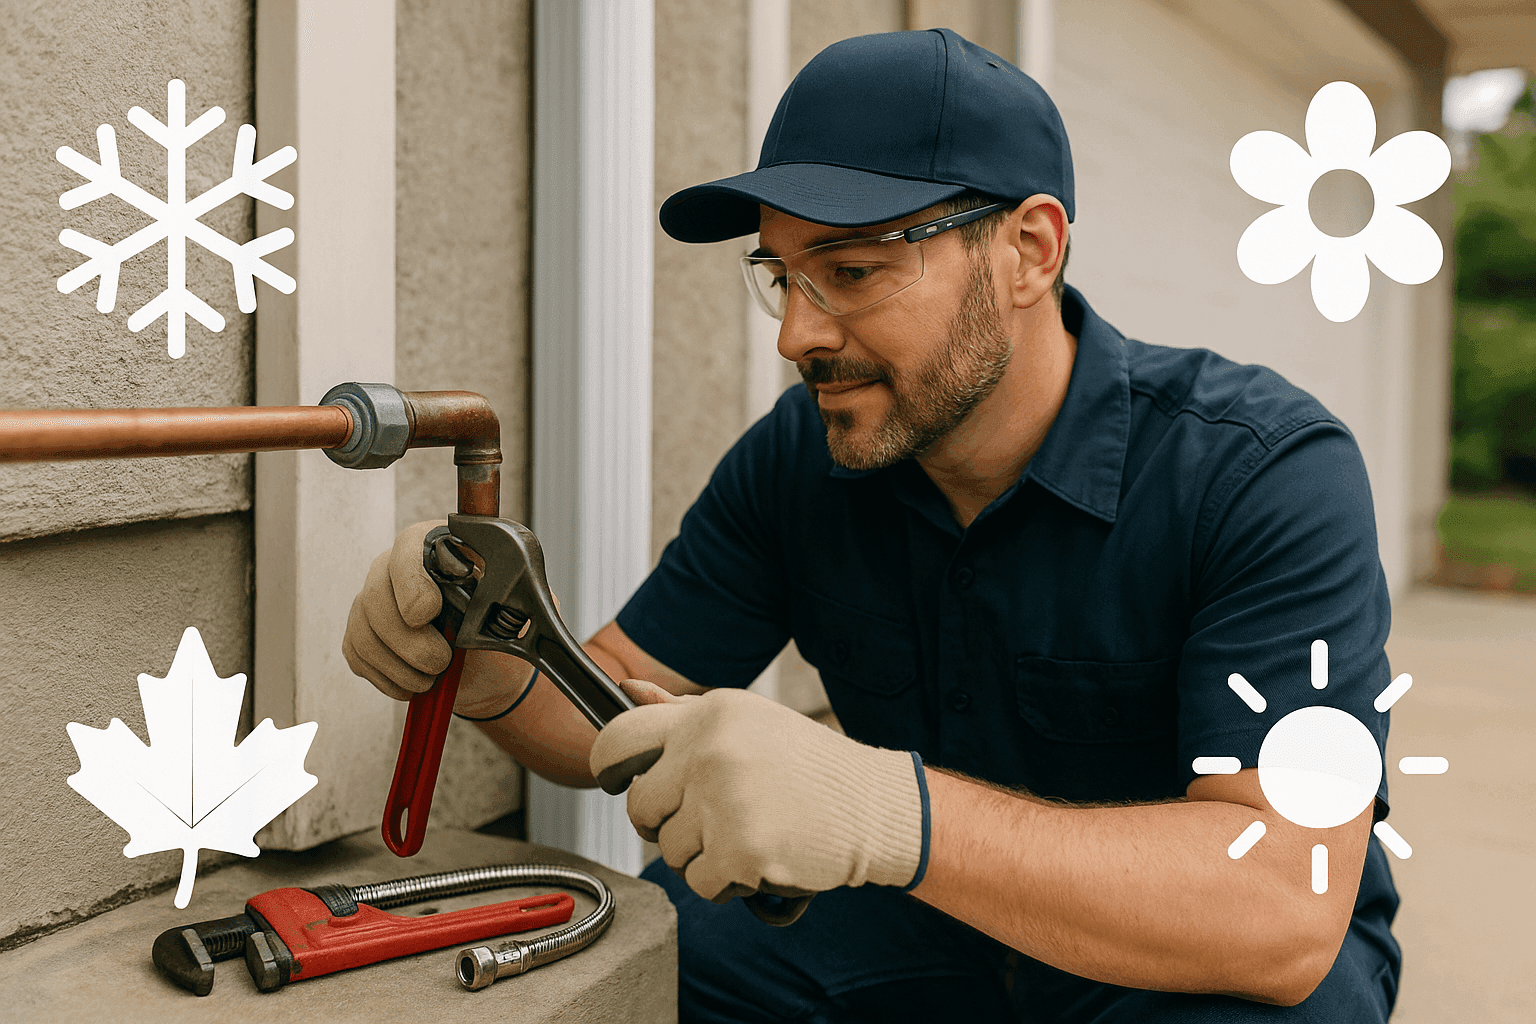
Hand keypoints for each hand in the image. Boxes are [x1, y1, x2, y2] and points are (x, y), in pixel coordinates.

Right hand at [340, 520, 534, 715]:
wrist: (492, 668)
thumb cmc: (503, 629)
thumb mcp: (517, 607)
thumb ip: (508, 595)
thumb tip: (500, 593)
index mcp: (440, 546)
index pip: (409, 546)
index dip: (412, 580)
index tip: (427, 612)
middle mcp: (398, 567)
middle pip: (376, 594)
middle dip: (408, 639)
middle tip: (440, 662)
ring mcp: (375, 600)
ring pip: (364, 630)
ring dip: (400, 665)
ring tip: (433, 677)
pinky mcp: (363, 633)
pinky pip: (358, 655)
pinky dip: (388, 677)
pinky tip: (415, 683)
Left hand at [590, 681, 927, 902]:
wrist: (872, 807)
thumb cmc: (810, 765)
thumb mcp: (747, 718)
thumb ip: (681, 710)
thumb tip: (627, 690)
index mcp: (708, 715)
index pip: (618, 739)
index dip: (607, 766)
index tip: (614, 779)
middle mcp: (710, 753)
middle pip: (640, 806)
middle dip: (664, 821)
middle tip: (707, 816)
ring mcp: (723, 803)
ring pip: (670, 849)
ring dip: (702, 852)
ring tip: (748, 829)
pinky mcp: (740, 850)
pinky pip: (700, 881)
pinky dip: (726, 880)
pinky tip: (760, 854)